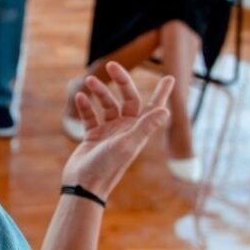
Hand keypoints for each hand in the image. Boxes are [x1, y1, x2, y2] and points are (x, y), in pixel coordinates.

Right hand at [62, 62, 172, 199]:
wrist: (84, 184)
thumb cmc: (107, 167)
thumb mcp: (126, 145)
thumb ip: (145, 127)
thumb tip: (165, 110)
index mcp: (138, 131)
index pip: (153, 107)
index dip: (162, 93)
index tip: (169, 77)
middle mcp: (126, 129)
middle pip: (127, 99)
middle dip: (121, 82)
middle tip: (112, 65)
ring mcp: (109, 132)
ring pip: (107, 105)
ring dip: (99, 92)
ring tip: (89, 81)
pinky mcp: (93, 135)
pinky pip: (90, 116)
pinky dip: (85, 106)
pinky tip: (80, 97)